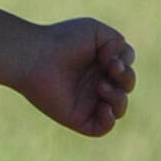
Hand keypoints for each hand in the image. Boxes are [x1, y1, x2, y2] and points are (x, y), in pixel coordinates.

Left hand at [15, 19, 135, 136]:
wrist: (34, 56)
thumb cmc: (62, 40)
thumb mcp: (99, 33)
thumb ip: (119, 45)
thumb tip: (120, 65)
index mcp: (99, 65)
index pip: (125, 70)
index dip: (126, 64)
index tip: (109, 56)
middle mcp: (93, 84)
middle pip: (126, 88)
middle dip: (126, 79)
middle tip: (111, 68)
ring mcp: (85, 101)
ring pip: (118, 109)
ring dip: (119, 98)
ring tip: (101, 86)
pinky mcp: (75, 117)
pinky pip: (102, 128)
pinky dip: (109, 120)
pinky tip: (103, 106)